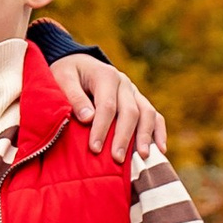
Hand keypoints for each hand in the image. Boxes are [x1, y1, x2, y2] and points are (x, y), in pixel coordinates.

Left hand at [51, 53, 165, 165]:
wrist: (78, 64)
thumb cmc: (68, 74)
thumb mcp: (63, 79)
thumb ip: (74, 97)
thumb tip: (88, 118)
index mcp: (106, 75)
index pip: (107, 105)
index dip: (101, 128)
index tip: (95, 148)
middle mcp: (124, 83)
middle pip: (130, 111)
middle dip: (123, 136)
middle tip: (117, 158)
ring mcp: (134, 92)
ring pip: (146, 113)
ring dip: (145, 135)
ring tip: (143, 156)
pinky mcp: (139, 101)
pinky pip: (154, 115)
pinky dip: (158, 131)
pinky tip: (160, 149)